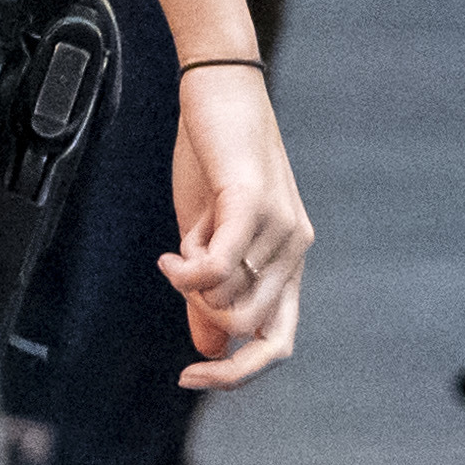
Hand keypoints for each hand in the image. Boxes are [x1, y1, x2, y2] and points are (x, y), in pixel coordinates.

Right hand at [160, 62, 311, 390]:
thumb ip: (211, 289)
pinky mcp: (254, 202)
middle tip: (179, 263)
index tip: (188, 379)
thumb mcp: (204, 232)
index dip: (237, 375)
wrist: (218, 85)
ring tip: (184, 235)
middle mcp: (294, 249)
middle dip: (200, 308)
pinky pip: (219, 268)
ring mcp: (281, 227)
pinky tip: (170, 255)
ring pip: (227, 296)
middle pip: (245, 325)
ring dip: (191, 279)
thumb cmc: (210, 156)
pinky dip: (186, 272)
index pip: (278, 343)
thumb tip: (212, 348)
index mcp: (287, 260)